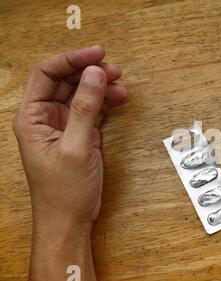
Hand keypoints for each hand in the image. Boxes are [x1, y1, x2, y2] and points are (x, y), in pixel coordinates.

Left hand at [13, 45, 127, 234]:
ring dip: (101, 86)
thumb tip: (94, 74)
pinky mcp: (80, 135)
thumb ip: (86, 109)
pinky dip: (106, 102)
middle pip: (66, 81)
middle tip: (114, 70)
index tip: (97, 54)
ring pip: (82, 94)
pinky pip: (93, 109)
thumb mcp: (75, 147)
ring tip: (121, 85)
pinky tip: (119, 99)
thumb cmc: (63, 191)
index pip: (47, 74)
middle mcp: (46, 118)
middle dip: (89, 72)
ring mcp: (64, 126)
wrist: (69, 220)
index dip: (72, 59)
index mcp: (32, 117)